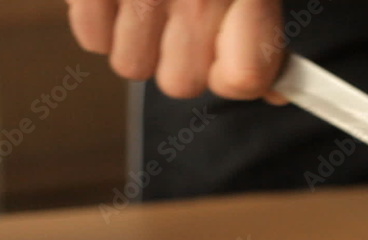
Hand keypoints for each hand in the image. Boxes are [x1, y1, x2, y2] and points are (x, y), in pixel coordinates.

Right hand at [65, 0, 285, 99]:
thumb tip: (276, 94)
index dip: (236, 77)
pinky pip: (91, 38)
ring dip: (139, 40)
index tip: (231, 63)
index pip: (246, 78)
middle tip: (184, 17)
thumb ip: (261, 37)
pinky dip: (101, 19)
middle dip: (182, 58)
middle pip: (182, 84)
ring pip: (132, 67)